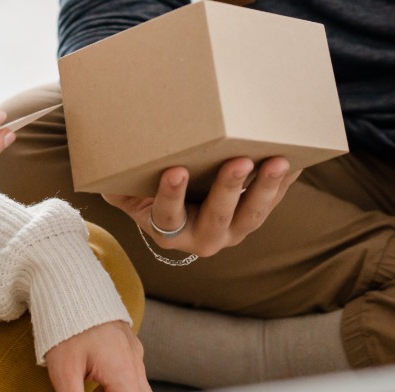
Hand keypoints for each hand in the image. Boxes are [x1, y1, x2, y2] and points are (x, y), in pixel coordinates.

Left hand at [45, 320, 148, 391]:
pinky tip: (95, 381)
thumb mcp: (64, 372)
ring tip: (93, 388)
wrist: (70, 287)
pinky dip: (119, 382)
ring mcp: (134, 350)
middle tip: (95, 390)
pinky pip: (132, 370)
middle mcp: (135, 361)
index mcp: (123, 372)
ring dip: (119, 390)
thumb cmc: (66, 328)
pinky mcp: (128, 343)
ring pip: (138, 385)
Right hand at [101, 156, 300, 258]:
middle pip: (217, 218)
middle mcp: (202, 237)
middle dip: (230, 190)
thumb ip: (114, 184)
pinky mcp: (251, 217)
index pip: (168, 216)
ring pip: (251, 215)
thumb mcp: (125, 194)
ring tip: (276, 161)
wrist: (173, 212)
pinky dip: (283, 182)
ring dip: (266, 189)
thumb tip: (99, 162)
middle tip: (239, 162)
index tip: (176, 171)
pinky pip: (271, 201)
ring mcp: (231, 230)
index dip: (171, 196)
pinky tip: (295, 158)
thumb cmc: (144, 192)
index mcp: (167, 231)